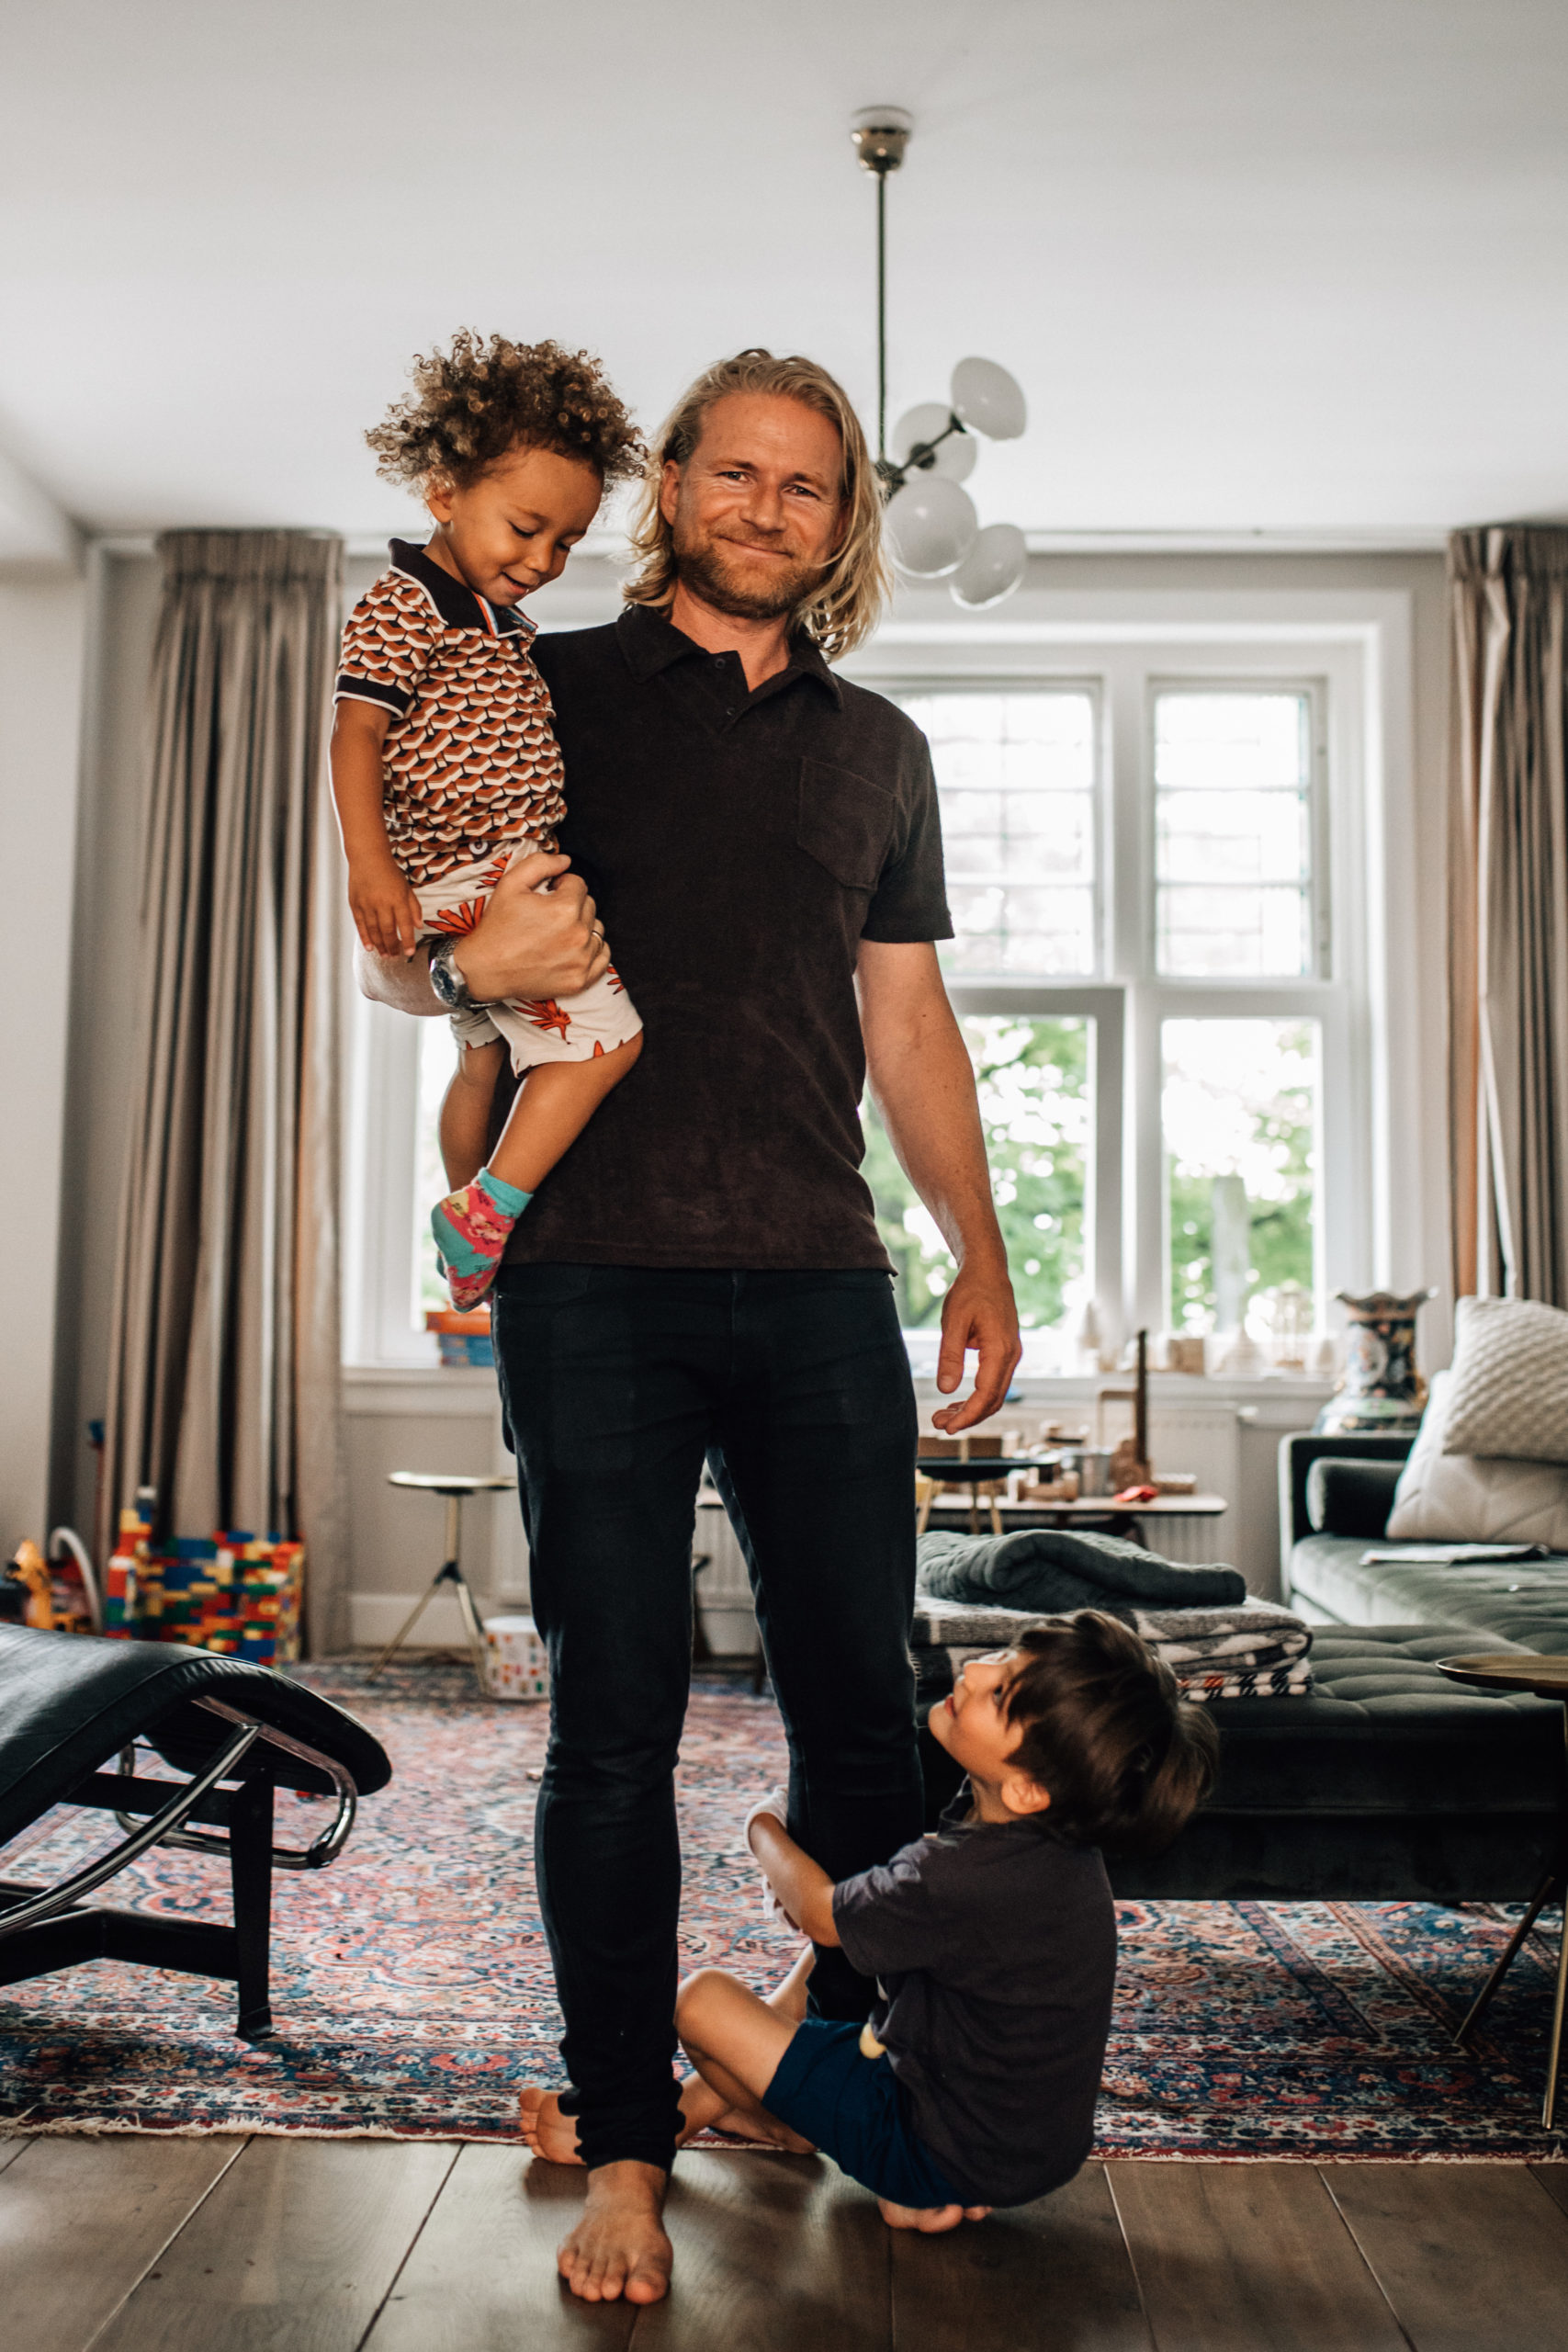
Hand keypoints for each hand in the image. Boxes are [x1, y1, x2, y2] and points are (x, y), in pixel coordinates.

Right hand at [348, 855, 421, 958]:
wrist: (368, 857)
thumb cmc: (390, 874)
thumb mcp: (406, 888)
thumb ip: (414, 908)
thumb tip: (418, 927)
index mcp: (398, 898)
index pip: (405, 924)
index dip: (408, 940)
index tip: (410, 952)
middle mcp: (382, 902)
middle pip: (387, 931)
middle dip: (392, 946)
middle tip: (395, 957)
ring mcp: (367, 904)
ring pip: (373, 930)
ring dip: (379, 945)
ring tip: (384, 955)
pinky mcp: (355, 904)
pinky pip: (360, 925)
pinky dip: (365, 937)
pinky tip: (370, 948)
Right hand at [454, 851, 610, 1002]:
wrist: (486, 970)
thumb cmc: (497, 926)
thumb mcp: (510, 884)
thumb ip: (540, 863)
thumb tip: (565, 860)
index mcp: (565, 908)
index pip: (578, 884)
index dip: (561, 885)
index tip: (546, 895)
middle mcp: (578, 935)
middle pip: (590, 906)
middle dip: (572, 905)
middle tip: (548, 915)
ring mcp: (581, 960)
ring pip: (597, 930)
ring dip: (582, 926)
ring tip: (558, 932)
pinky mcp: (581, 980)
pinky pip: (602, 957)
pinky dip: (592, 950)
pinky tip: (572, 948)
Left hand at [932, 1254, 1022, 1434]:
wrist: (988, 1271)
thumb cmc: (970, 1292)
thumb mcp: (954, 1322)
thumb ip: (950, 1356)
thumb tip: (946, 1389)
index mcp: (1000, 1349)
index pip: (986, 1394)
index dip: (967, 1415)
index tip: (947, 1428)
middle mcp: (1011, 1356)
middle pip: (993, 1400)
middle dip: (967, 1416)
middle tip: (939, 1424)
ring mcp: (1011, 1355)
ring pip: (995, 1394)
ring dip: (971, 1409)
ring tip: (943, 1416)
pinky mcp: (1005, 1353)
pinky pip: (994, 1382)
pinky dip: (977, 1396)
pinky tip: (956, 1401)